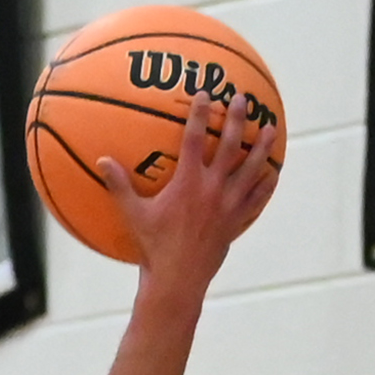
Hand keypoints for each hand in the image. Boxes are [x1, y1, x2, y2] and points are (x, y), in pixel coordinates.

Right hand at [103, 93, 279, 283]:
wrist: (178, 280)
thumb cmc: (154, 248)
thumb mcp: (134, 215)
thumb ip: (119, 186)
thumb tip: (101, 161)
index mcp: (188, 183)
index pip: (195, 139)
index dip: (201, 114)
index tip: (206, 94)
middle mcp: (212, 189)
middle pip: (230, 146)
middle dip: (238, 120)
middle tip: (244, 99)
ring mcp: (227, 206)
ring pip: (251, 170)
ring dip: (261, 147)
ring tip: (270, 128)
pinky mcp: (235, 222)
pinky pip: (255, 200)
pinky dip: (265, 186)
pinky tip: (273, 174)